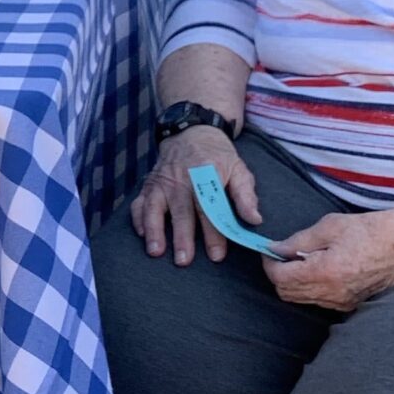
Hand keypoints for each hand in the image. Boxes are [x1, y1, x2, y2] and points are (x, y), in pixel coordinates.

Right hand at [130, 127, 261, 266]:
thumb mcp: (239, 169)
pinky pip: (139, 202)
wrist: (192, 132)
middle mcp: (181, 178)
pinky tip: (142, 234)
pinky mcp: (149, 184)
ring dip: (154, 230)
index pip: (210, 207)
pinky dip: (138, 218)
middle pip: (181, 211)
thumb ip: (246, 196)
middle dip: (182, 237)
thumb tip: (254, 220)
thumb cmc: (218, 157)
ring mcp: (161, 181)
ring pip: (155, 207)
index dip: (213, 232)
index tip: (216, 255)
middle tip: (184, 261)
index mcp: (206, 174)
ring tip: (156, 251)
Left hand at [266, 211, 393, 311]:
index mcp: (325, 272)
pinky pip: (317, 301)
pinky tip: (318, 269)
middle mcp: (332, 293)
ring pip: (300, 299)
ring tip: (302, 260)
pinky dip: (309, 288)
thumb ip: (299, 240)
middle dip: (278, 274)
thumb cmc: (371, 231)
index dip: (269, 263)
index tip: (269, 250)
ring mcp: (341, 302)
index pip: (280, 277)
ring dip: (293, 282)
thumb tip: (276, 248)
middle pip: (286, 293)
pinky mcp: (349, 305)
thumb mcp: (331, 226)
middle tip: (282, 254)